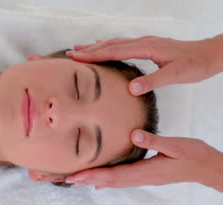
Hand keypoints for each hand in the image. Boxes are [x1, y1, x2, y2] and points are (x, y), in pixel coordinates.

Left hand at [65, 130, 222, 191]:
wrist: (205, 167)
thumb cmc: (192, 155)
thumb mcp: (175, 145)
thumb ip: (154, 140)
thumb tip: (134, 134)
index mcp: (144, 171)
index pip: (112, 175)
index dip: (92, 176)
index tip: (74, 176)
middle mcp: (139, 178)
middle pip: (106, 181)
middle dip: (83, 179)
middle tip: (64, 179)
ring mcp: (141, 178)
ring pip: (110, 182)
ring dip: (90, 180)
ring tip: (72, 179)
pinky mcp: (143, 175)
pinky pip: (118, 179)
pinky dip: (104, 181)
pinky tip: (96, 183)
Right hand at [66, 35, 222, 94]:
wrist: (209, 54)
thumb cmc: (194, 65)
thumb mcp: (176, 75)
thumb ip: (153, 81)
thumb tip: (131, 88)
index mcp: (147, 48)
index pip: (114, 50)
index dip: (94, 55)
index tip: (76, 58)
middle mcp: (143, 42)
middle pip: (110, 44)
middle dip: (89, 50)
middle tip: (69, 54)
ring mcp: (145, 42)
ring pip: (115, 43)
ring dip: (96, 47)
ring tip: (79, 50)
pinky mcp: (148, 46)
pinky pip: (122, 44)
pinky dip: (108, 46)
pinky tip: (103, 46)